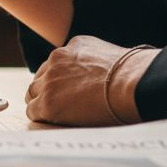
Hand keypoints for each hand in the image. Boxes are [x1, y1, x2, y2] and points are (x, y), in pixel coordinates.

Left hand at [25, 36, 157, 125]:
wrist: (131, 84)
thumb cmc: (133, 75)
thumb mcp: (111, 55)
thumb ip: (96, 61)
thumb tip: (101, 73)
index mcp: (73, 46)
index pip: (57, 62)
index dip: (61, 78)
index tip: (69, 89)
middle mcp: (57, 59)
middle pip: (42, 76)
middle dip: (48, 89)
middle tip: (59, 103)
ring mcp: (50, 81)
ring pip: (34, 92)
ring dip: (41, 102)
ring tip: (54, 113)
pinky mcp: (48, 102)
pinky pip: (33, 111)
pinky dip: (41, 116)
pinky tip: (53, 121)